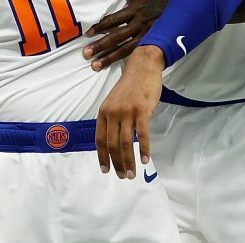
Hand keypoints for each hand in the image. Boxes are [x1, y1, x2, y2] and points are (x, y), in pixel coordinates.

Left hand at [82, 0, 170, 70]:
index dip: (99, 27)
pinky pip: (139, 53)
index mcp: (134, 9)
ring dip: (109, 57)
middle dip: (99, 46)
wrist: (188, 5)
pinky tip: (119, 69)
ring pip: (125, 48)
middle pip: (115, 36)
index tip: (88, 34)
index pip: (112, 19)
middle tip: (86, 54)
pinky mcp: (155, 42)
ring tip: (96, 66)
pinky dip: (128, 61)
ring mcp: (147, 34)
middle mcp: (138, 22)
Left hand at [95, 46, 164, 179]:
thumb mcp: (114, 101)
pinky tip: (145, 160)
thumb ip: (112, 119)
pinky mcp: (142, 110)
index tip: (105, 170)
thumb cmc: (130, 86)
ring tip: (132, 173)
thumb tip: (113, 141)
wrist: (143, 67)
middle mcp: (113, 113)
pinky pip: (143, 134)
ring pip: (126, 142)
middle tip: (123, 176)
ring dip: (128, 161)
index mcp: (104, 112)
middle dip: (117, 163)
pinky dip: (144, 149)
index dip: (102, 157)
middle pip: (112, 144)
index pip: (99, 139)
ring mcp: (127, 111)